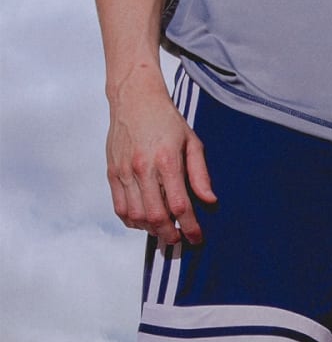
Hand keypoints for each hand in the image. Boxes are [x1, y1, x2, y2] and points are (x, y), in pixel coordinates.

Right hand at [106, 73, 214, 245]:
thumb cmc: (167, 120)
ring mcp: (124, 173)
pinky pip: (120, 208)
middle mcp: (142, 169)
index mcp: (167, 161)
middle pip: (155, 216)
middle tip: (180, 240)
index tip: (197, 238)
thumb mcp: (192, 141)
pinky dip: (132, 221)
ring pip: (135, 217)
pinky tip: (145, 221)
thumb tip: (209, 200)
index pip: (179, 205)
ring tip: (165, 231)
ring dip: (151, 231)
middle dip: (170, 235)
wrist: (135, 101)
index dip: (190, 226)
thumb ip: (200, 173)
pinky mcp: (112, 174)